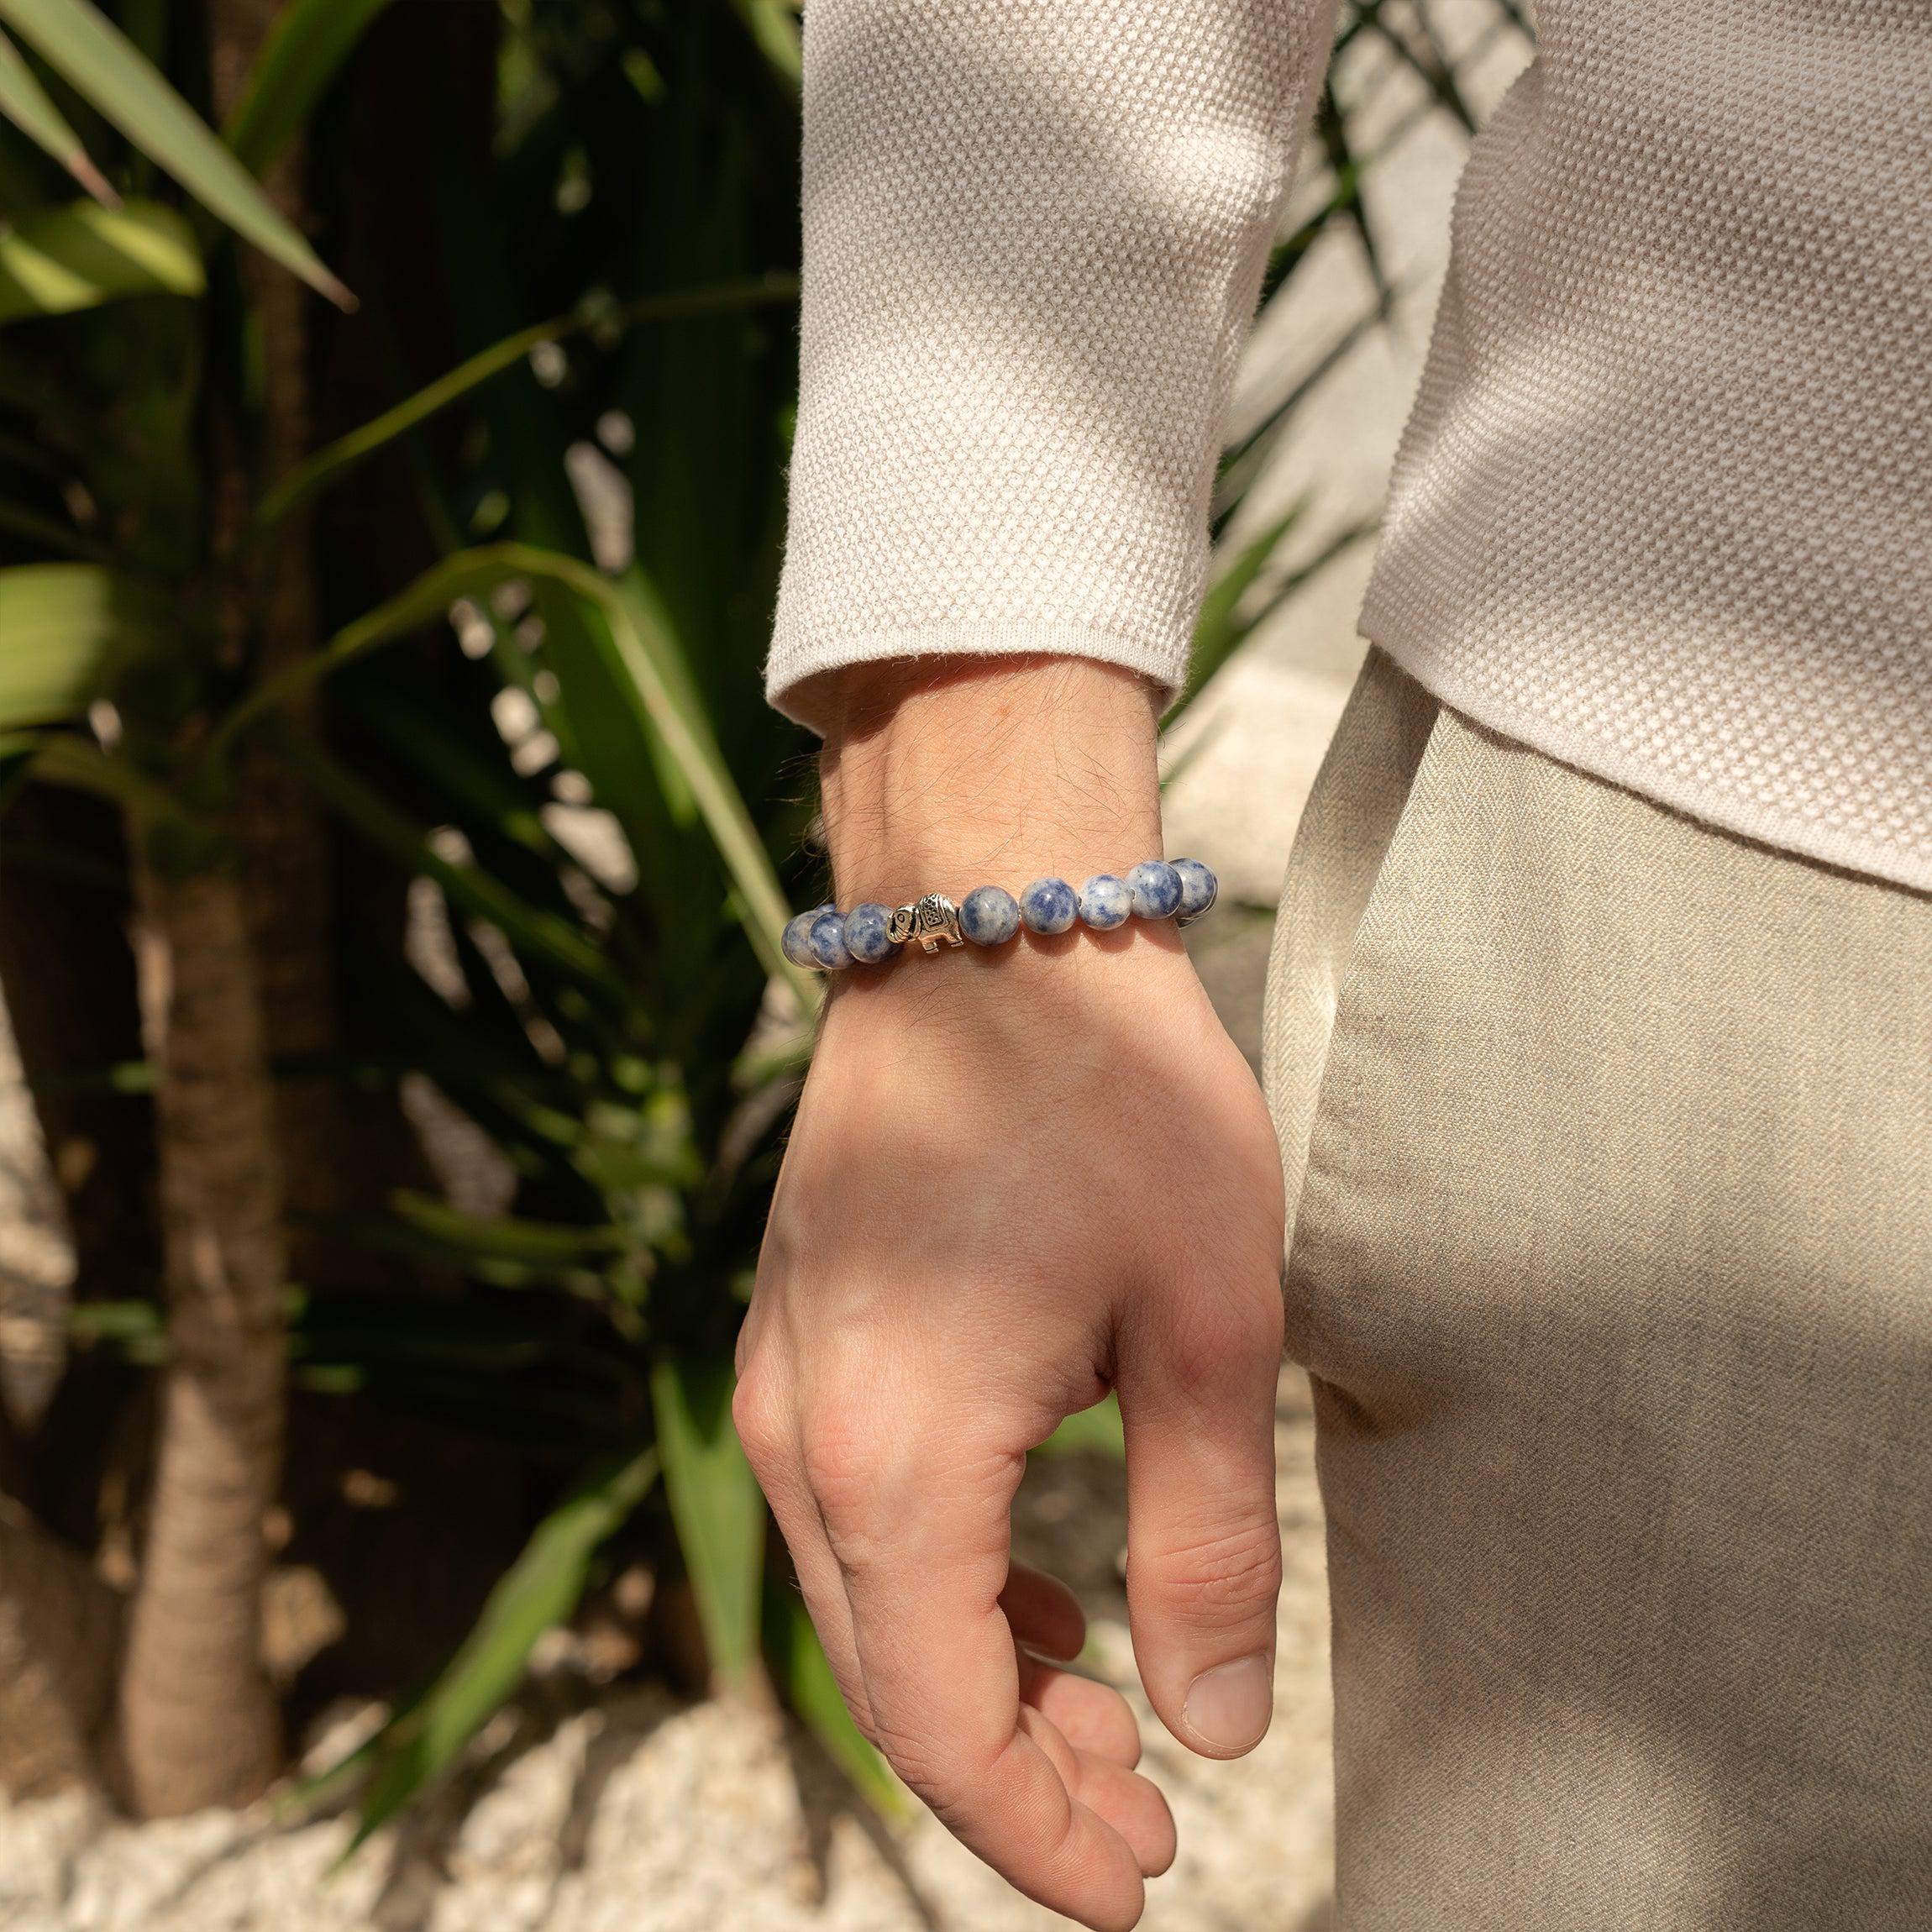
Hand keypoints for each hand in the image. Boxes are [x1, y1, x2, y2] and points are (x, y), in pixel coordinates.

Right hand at [735, 660, 1286, 1928]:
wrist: (987, 929)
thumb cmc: (1112, 1103)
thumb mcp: (1207, 1330)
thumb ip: (1206, 1547)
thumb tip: (1217, 1727)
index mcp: (897, 1459)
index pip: (943, 1725)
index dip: (1034, 1837)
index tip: (1135, 1892)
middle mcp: (803, 1436)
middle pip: (891, 1678)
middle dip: (1016, 1777)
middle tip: (1146, 1821)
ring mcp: (785, 1379)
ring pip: (867, 1599)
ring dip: (980, 1680)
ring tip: (1108, 1719)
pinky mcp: (801, 1332)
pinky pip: (853, 1511)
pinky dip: (942, 1585)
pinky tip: (1040, 1592)